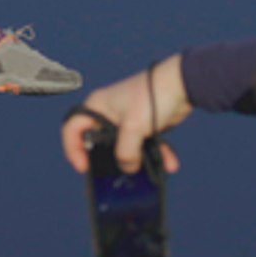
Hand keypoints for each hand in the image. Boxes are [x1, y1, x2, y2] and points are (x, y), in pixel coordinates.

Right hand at [61, 54, 191, 174]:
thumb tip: (128, 168)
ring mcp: (126, 120)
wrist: (183, 83)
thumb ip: (126, 153)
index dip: (73, 150)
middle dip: (111, 160)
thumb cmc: (152, 96)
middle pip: (99, 143)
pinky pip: (143, 145)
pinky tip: (170, 162)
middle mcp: (107, 113)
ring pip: (125, 148)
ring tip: (151, 169)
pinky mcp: (143, 125)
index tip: (85, 167)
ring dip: (140, 160)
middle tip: (117, 172)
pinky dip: (156, 154)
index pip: (72, 129)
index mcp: (96, 107)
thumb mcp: (133, 128)